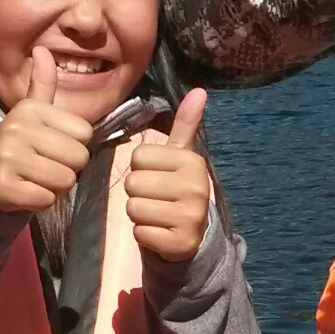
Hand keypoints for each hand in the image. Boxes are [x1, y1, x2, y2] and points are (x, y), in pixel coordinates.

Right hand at [0, 46, 92, 213]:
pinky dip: (40, 201)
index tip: (51, 146)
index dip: (74, 146)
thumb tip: (42, 49)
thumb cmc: (19, 144)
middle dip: (68, 168)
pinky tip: (25, 191)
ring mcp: (8, 158)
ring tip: (35, 178)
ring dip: (55, 186)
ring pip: (65, 181)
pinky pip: (47, 199)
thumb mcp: (31, 111)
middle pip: (79, 158)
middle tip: (44, 165)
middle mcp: (17, 129)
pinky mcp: (3, 185)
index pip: (85, 134)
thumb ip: (42, 83)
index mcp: (30, 109)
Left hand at [125, 88, 210, 261]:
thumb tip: (200, 90)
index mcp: (192, 162)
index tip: (158, 178)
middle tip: (156, 199)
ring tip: (157, 215)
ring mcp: (190, 217)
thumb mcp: (181, 157)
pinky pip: (140, 233)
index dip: (141, 169)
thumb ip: (186, 124)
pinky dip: (144, 235)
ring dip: (139, 215)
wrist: (194, 236)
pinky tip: (160, 232)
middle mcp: (195, 187)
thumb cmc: (178, 190)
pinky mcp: (180, 243)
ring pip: (134, 208)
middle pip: (133, 182)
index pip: (138, 157)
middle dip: (138, 193)